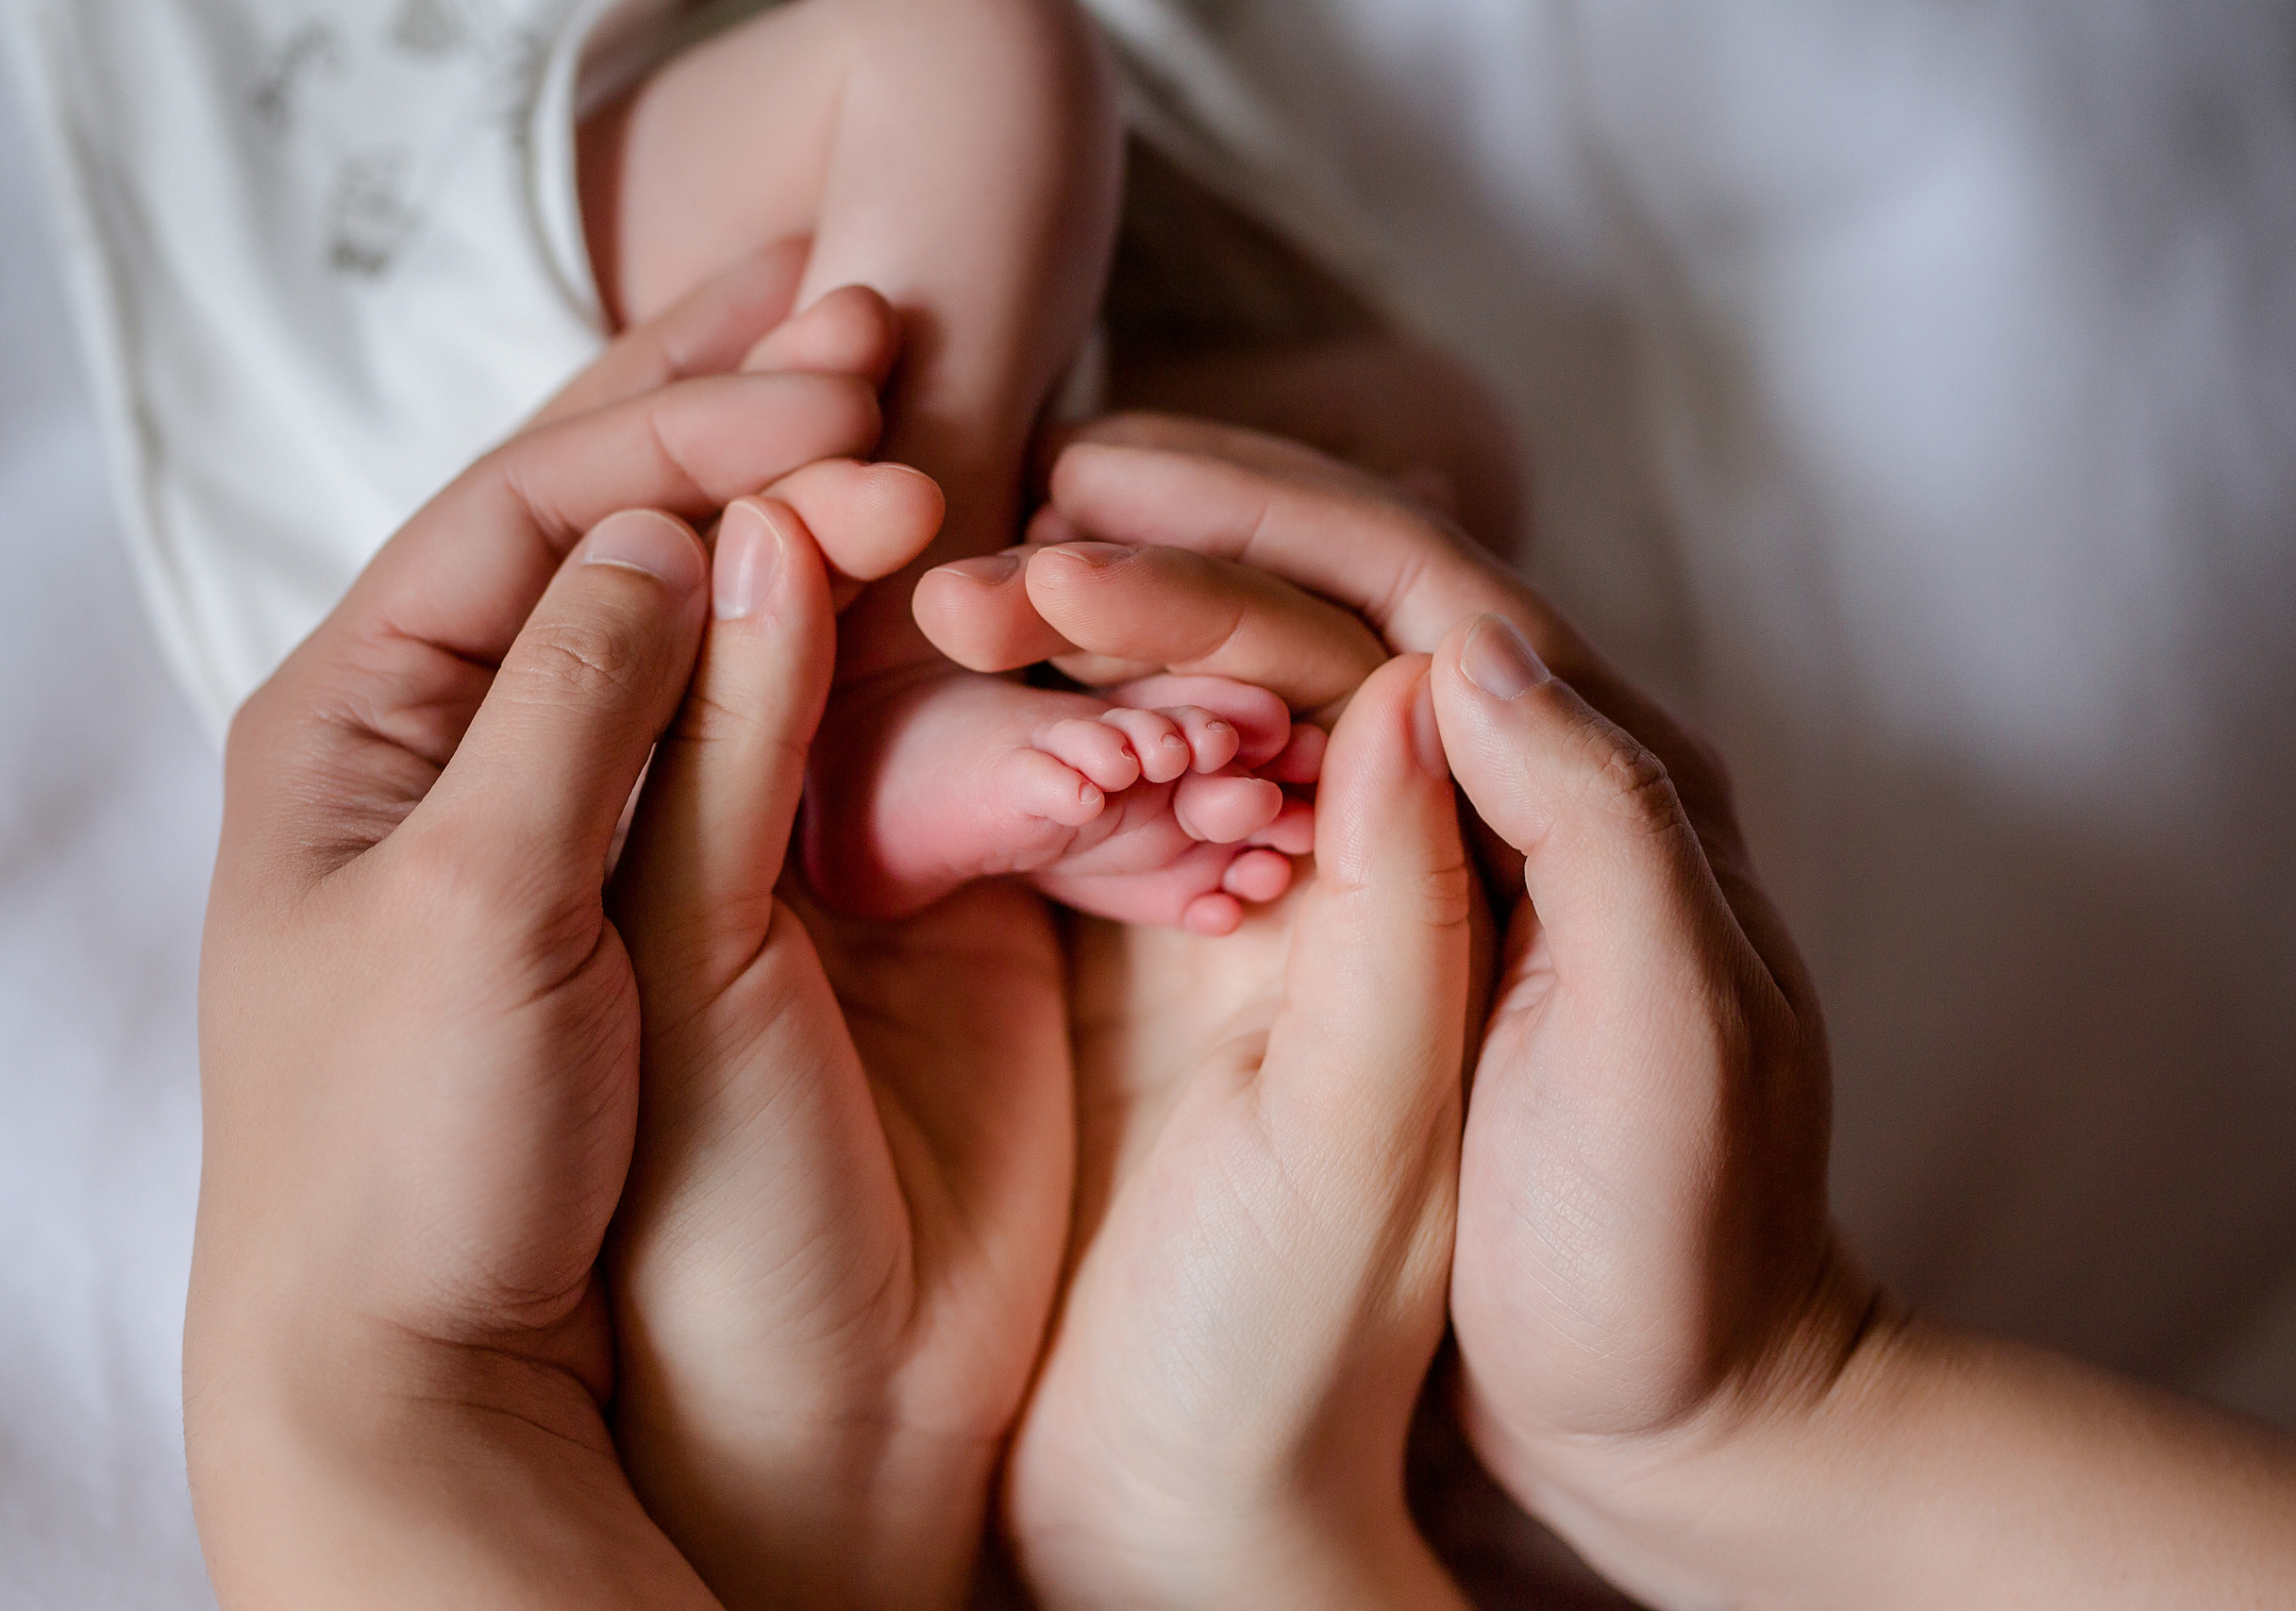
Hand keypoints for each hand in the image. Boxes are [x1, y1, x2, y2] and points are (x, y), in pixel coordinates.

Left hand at [185, 257, 890, 1606]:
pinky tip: (896, 556)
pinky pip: (748, 716)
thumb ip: (587, 705)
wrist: (431, 1373)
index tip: (850, 394)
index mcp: (364, 714)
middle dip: (732, 403)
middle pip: (599, 515)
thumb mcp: (477, 906)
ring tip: (890, 380)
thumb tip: (693, 533)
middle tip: (868, 307)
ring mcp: (571, 805)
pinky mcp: (667, 887)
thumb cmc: (410, 1152)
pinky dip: (823, 627)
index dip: (693, 429)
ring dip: (785, 489)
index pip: (538, 507)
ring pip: (685, 603)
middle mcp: (462, 733)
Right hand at [946, 413, 2295, 1610]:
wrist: (1689, 1397)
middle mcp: (1526, 778)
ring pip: (1286, 675)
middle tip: (1017, 502)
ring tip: (1009, 576)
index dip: (1244, 534)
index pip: (1409, 599)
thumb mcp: (1668, 1041)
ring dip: (1150, 616)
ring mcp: (1450, 848)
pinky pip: (1260, 779)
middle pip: (1337, 599)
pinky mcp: (1384, 925)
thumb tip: (1454, 644)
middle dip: (1177, 538)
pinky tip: (1065, 706)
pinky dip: (1159, 724)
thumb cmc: (1678, 1245)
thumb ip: (1593, 826)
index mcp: (1603, 776)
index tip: (1081, 500)